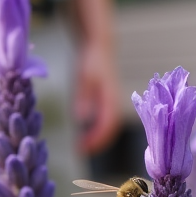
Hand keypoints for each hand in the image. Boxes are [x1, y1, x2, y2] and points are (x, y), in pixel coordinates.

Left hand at [74, 39, 121, 154]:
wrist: (99, 46)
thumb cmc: (91, 60)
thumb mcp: (84, 76)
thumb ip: (84, 96)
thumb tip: (82, 118)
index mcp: (111, 99)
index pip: (108, 126)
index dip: (97, 139)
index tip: (83, 148)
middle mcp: (115, 103)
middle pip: (111, 130)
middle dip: (98, 143)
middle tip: (80, 151)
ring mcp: (112, 102)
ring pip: (109, 126)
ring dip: (98, 138)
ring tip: (82, 146)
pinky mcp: (108, 101)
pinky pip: (106, 121)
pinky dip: (98, 130)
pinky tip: (86, 134)